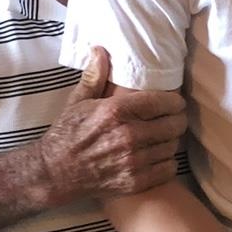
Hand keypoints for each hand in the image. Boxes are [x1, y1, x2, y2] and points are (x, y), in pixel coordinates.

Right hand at [39, 47, 186, 199]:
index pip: (164, 102)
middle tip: (172, 120)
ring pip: (173, 146)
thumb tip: (101, 50)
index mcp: (116, 111)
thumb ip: (94, 75)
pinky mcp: (135, 182)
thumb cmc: (66, 134)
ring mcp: (133, 161)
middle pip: (175, 124)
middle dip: (176, 120)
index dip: (175, 101)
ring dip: (171, 141)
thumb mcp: (77, 101)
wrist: (55, 173)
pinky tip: (156, 157)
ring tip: (163, 138)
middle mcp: (128, 135)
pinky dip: (166, 163)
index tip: (175, 102)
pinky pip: (168, 169)